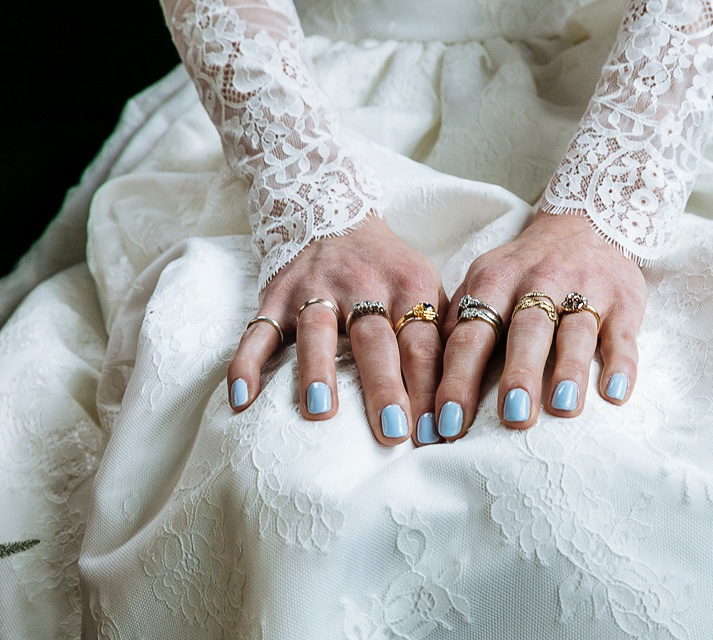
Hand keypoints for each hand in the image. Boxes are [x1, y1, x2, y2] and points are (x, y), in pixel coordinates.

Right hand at [227, 217, 446, 446]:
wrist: (334, 212)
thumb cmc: (389, 271)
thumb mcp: (426, 287)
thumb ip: (441, 335)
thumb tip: (460, 401)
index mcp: (409, 287)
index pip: (423, 344)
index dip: (431, 388)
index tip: (437, 432)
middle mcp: (364, 286)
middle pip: (375, 340)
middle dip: (385, 386)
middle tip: (392, 432)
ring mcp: (316, 289)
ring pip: (317, 330)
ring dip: (319, 371)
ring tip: (321, 413)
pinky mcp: (277, 295)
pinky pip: (258, 331)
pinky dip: (247, 363)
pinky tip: (244, 399)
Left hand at [432, 210, 646, 439]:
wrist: (583, 224)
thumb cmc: (521, 274)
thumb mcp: (482, 284)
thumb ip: (456, 327)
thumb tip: (425, 387)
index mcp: (494, 282)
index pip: (471, 335)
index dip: (458, 379)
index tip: (447, 422)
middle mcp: (539, 283)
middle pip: (527, 331)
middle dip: (519, 373)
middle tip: (512, 416)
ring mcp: (585, 291)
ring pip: (576, 331)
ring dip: (570, 369)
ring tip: (563, 407)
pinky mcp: (623, 301)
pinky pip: (623, 334)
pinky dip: (622, 363)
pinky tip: (616, 393)